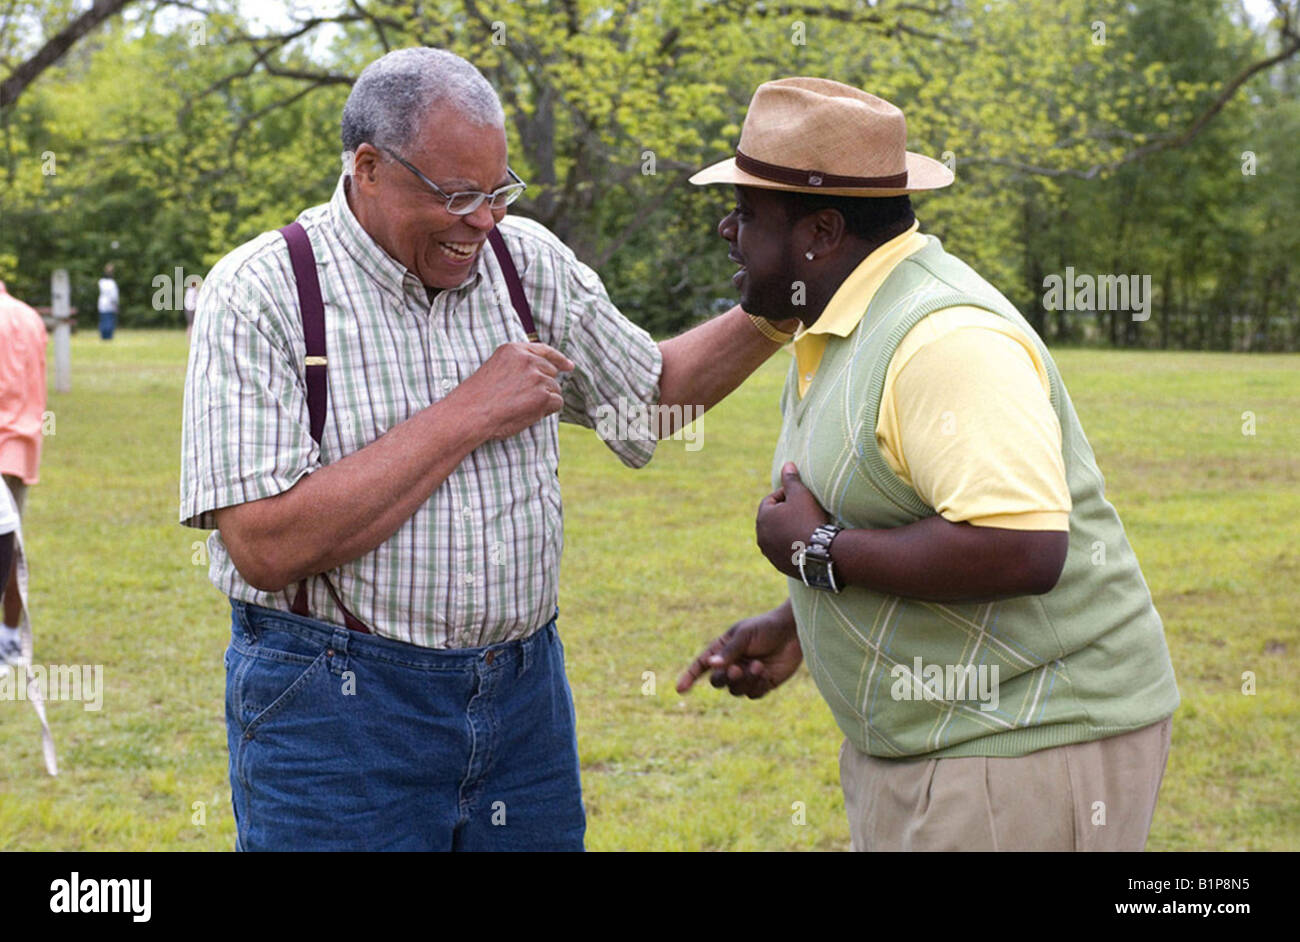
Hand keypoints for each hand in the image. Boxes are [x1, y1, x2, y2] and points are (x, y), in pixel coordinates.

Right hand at [455, 341, 574, 440]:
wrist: (470, 413)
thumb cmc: (477, 398)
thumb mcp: (496, 368)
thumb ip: (517, 365)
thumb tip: (543, 374)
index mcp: (513, 349)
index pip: (543, 350)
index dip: (559, 359)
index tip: (569, 366)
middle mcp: (527, 360)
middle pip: (551, 373)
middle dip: (543, 386)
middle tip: (523, 400)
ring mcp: (536, 377)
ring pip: (555, 389)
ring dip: (543, 400)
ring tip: (520, 407)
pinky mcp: (543, 396)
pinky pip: (556, 403)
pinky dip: (547, 411)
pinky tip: (529, 413)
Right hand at [676, 605, 802, 698]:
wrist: (794, 631)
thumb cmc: (766, 627)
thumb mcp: (745, 635)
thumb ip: (729, 651)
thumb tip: (711, 664)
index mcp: (722, 649)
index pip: (701, 665)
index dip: (689, 677)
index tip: (680, 689)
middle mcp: (732, 664)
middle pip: (717, 681)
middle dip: (726, 678)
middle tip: (737, 669)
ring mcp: (747, 676)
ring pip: (735, 690)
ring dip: (745, 681)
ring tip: (759, 665)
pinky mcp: (763, 684)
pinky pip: (752, 694)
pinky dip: (757, 686)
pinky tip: (766, 672)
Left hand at [755, 462, 829, 577]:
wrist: (822, 554)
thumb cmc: (809, 520)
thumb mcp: (801, 495)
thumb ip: (791, 480)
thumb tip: (787, 464)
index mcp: (763, 517)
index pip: (771, 500)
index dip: (786, 495)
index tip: (801, 497)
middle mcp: (761, 536)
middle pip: (772, 519)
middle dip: (785, 514)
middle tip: (804, 512)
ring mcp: (769, 553)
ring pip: (776, 536)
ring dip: (787, 530)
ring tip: (805, 527)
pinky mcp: (779, 566)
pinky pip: (783, 551)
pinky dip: (791, 545)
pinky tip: (805, 543)